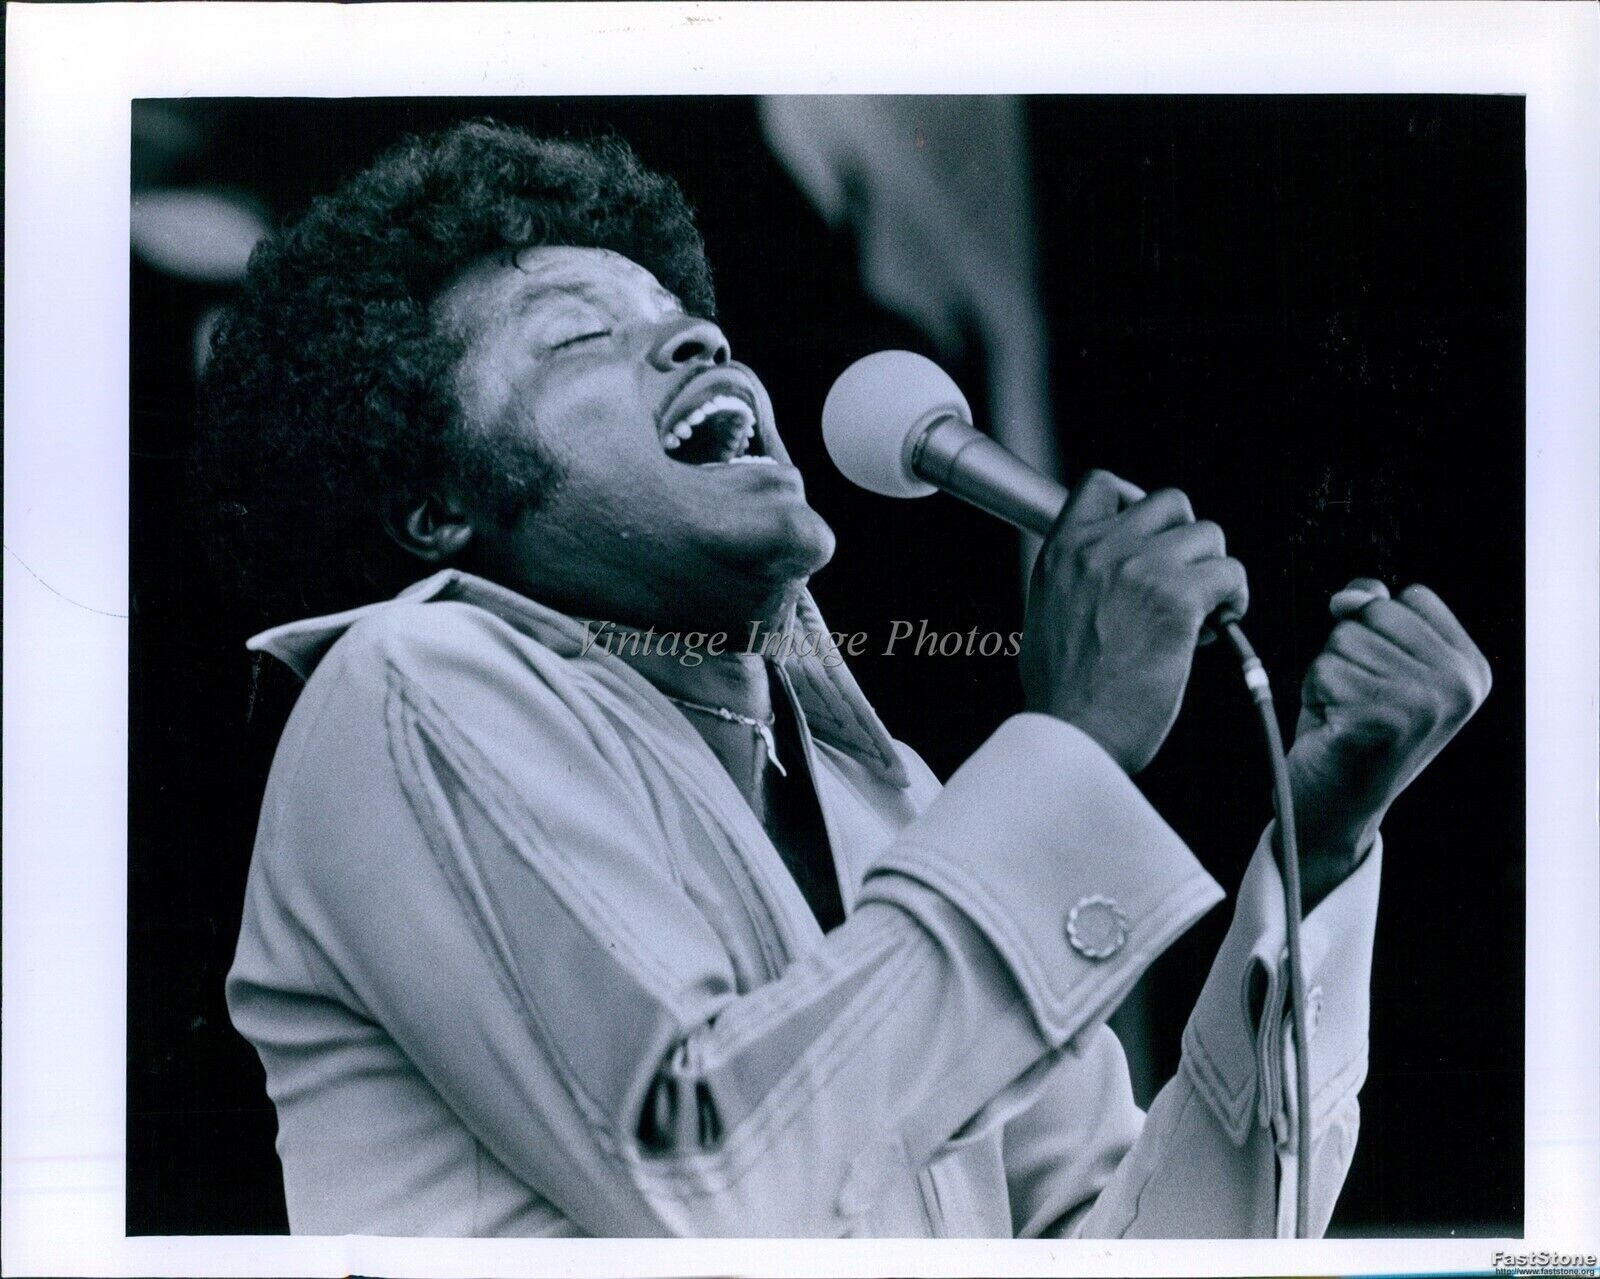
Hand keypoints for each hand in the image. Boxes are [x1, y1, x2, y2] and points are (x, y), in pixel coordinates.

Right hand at [1021, 470, 1249, 773]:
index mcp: (1061, 552)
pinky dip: (1234, 599)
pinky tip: (1215, 629)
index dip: (1136, 501)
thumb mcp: (1048, 615)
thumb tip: (1116, 573)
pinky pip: (1231, 573)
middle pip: (1170, 501)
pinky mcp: (1177, 598)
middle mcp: (1098, 549)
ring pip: (1209, 534)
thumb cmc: (1064, 695)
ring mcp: (1139, 568)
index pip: (1102, 484)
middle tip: (1183, 583)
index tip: (1151, 536)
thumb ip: (1079, 579)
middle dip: (1187, 540)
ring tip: (1200, 614)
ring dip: (1213, 572)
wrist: (1072, 734)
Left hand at [1288, 579, 1490, 905]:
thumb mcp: (1375, 662)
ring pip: (1344, 639)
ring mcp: (1426, 702)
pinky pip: (1324, 670)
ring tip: (1347, 715)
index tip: (1383, 679)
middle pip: (1376, 611)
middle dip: (1350, 650)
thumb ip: (1374, 612)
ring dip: (1330, 675)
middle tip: (1358, 700)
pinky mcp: (1384, 719)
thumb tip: (1352, 595)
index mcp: (1471, 669)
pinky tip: (1334, 728)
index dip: (1378, 630)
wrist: (1334, 806)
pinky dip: (1315, 695)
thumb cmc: (1351, 728)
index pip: (1410, 597)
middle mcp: (1460, 685)